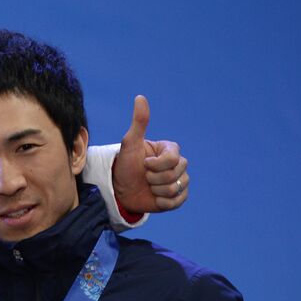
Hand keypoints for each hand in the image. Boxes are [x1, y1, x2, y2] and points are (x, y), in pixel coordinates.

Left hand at [111, 96, 189, 214]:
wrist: (120, 189)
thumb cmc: (125, 165)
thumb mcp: (130, 143)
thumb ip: (139, 121)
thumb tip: (140, 97)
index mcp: (171, 150)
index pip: (173, 159)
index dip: (155, 165)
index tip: (143, 164)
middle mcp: (179, 165)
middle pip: (174, 175)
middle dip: (153, 178)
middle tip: (144, 177)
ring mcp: (180, 181)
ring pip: (174, 188)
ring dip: (156, 190)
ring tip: (148, 186)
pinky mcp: (178, 197)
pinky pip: (176, 201)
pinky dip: (161, 202)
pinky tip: (154, 198)